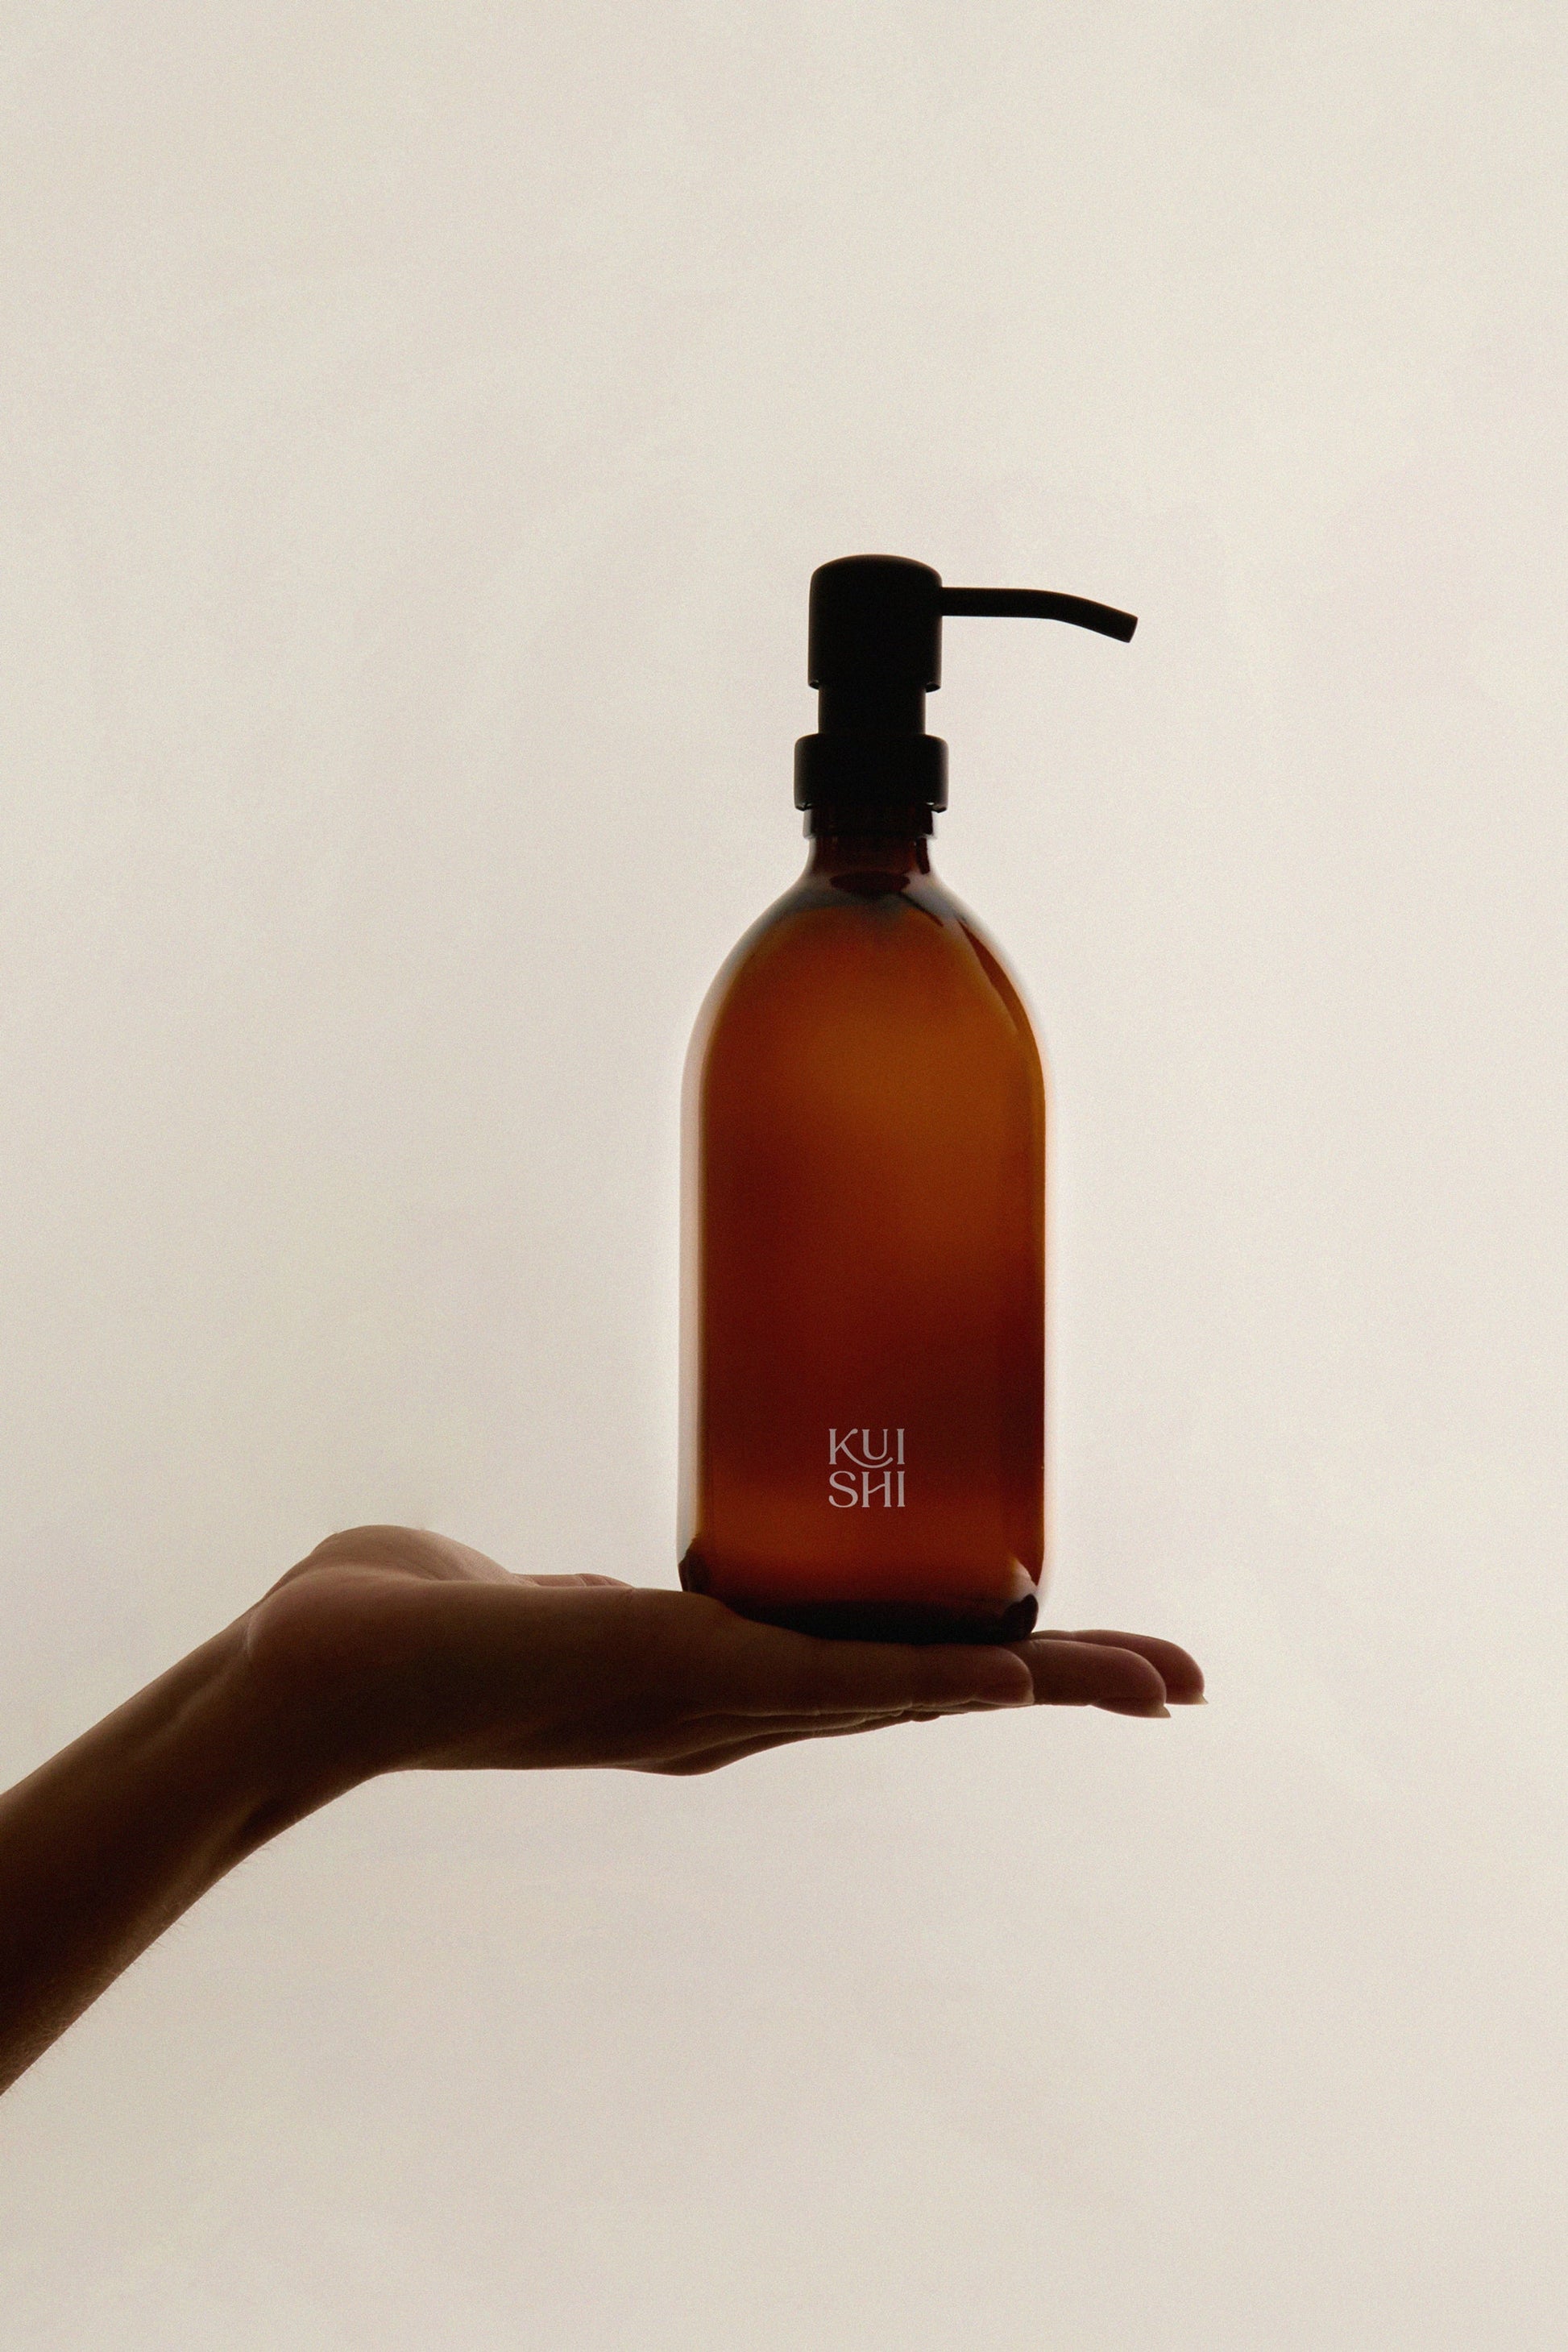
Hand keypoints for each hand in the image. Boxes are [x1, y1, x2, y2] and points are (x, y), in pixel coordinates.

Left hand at [245, 1526, 1204, 1784]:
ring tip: (1146, 1678)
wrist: (315, 1677)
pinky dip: (935, 1678)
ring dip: (1034, 1681)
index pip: (882, 1671)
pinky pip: (833, 1678)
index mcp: (713, 1682)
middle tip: (1179, 1681)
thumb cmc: (399, 1630)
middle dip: (1061, 1682)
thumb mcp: (527, 1607)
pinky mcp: (679, 1668)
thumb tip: (552, 1579)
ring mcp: (712, 1696)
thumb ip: (562, 1598)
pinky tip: (1015, 1674)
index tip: (1075, 1657)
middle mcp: (731, 1705)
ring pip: (907, 1688)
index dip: (986, 1665)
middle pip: (929, 1689)